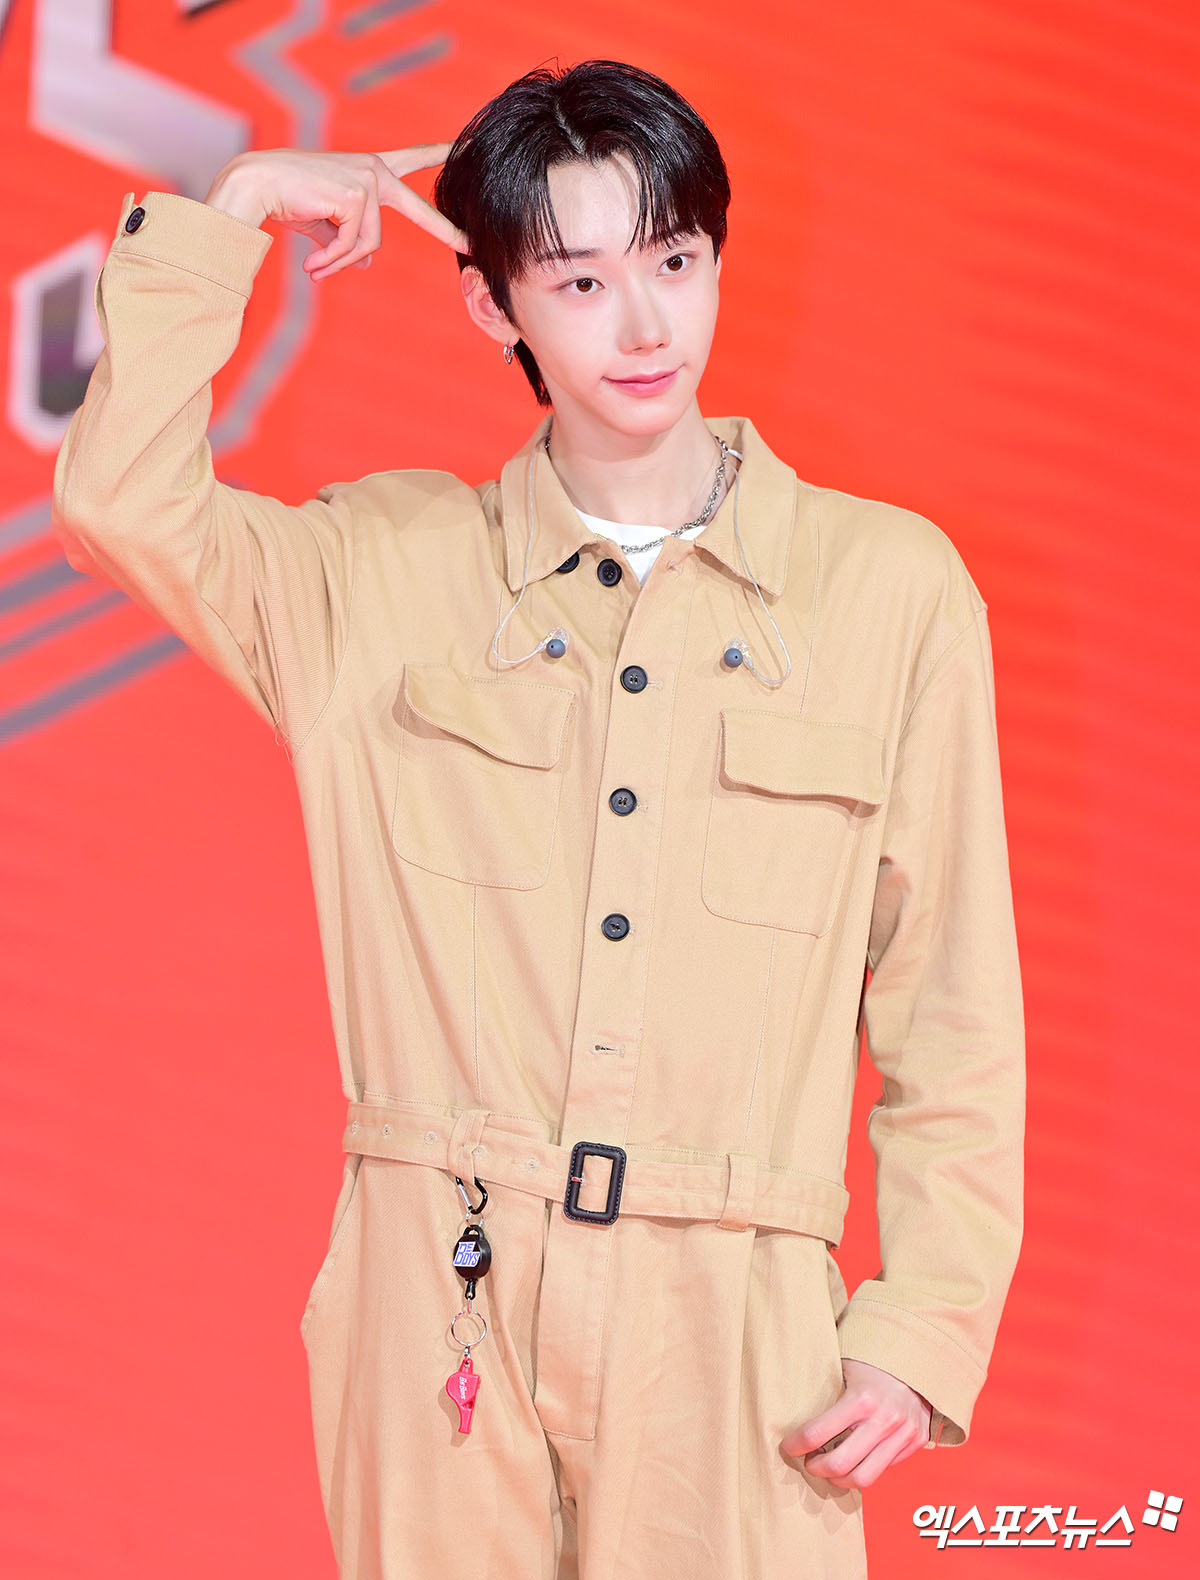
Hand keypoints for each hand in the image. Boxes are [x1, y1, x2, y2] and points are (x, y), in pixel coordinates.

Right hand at [203, 146, 469, 279]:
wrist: (256, 185)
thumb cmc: (288, 200)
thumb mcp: (326, 223)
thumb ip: (350, 240)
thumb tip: (368, 262)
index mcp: (372, 169)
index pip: (415, 160)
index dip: (441, 154)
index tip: (472, 144)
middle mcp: (375, 169)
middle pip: (419, 210)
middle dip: (446, 231)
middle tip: (473, 246)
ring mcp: (368, 179)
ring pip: (370, 243)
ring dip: (341, 262)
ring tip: (316, 268)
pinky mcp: (357, 194)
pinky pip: (355, 245)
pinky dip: (332, 260)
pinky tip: (312, 264)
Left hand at [780, 1358, 932, 1488]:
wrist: (917, 1353)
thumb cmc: (873, 1358)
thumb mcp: (843, 1366)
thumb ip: (825, 1392)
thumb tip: (794, 1414)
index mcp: (861, 1399)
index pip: (816, 1434)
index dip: (796, 1445)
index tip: (788, 1446)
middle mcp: (884, 1420)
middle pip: (840, 1465)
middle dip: (817, 1468)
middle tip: (809, 1462)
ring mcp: (903, 1433)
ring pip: (864, 1478)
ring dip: (840, 1479)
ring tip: (831, 1468)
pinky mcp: (916, 1441)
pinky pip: (885, 1469)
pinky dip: (866, 1468)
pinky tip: (856, 1457)